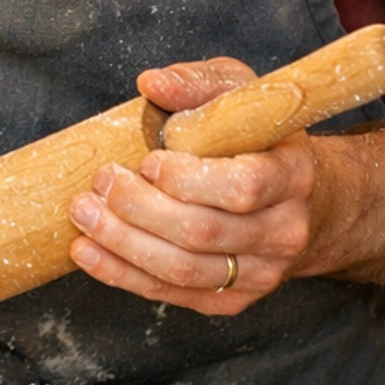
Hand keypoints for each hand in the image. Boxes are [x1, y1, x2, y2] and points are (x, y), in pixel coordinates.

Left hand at [67, 56, 316, 315]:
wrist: (299, 200)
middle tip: (100, 182)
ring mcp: (261, 273)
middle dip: (138, 208)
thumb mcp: (237, 94)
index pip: (243, 187)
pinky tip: (88, 252)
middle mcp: (284, 231)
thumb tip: (151, 84)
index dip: (186, 179)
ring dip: (122, 244)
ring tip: (84, 215)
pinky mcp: (232, 300)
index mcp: (291, 176)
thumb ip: (196, 85)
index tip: (148, 160)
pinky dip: (123, 274)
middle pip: (202, 233)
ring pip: (183, 271)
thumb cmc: (259, 139)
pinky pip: (173, 294)